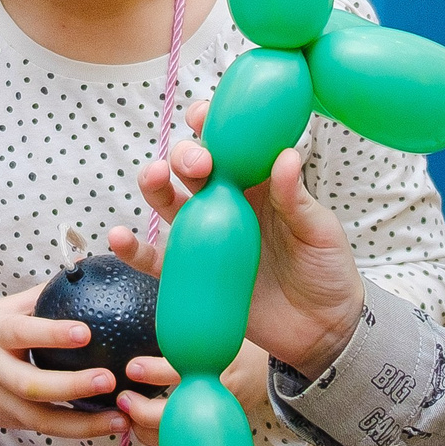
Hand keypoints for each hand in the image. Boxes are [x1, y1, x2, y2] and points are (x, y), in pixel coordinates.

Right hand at [0, 287, 130, 436]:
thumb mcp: (0, 310)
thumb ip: (39, 297)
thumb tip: (83, 271)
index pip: (22, 333)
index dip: (52, 334)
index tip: (86, 332)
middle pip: (33, 385)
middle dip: (72, 385)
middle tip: (109, 379)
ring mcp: (2, 402)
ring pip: (43, 418)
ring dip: (84, 422)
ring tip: (121, 417)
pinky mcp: (11, 422)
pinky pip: (48, 428)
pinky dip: (79, 429)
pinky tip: (110, 425)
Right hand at [113, 103, 364, 376]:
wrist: (322, 328)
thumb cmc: (327, 269)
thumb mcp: (319, 230)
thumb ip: (296, 197)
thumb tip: (285, 155)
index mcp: (258, 183)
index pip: (229, 144)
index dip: (211, 124)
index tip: (204, 116)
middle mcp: (226, 203)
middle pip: (192, 167)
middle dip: (186, 155)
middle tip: (197, 165)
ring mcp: (206, 237)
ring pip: (168, 202)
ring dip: (154, 185)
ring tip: (153, 176)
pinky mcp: (192, 274)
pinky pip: (155, 260)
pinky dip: (132, 249)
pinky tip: (118, 236)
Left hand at [115, 340, 270, 445]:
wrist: (271, 373)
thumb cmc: (239, 347)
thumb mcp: (217, 332)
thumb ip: (188, 329)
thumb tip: (154, 305)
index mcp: (220, 364)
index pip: (182, 370)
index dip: (154, 371)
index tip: (132, 368)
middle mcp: (219, 394)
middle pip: (178, 413)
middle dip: (144, 412)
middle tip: (124, 399)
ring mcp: (218, 416)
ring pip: (179, 435)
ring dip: (147, 430)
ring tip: (127, 416)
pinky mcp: (217, 429)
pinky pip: (185, 440)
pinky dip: (161, 438)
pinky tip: (142, 427)